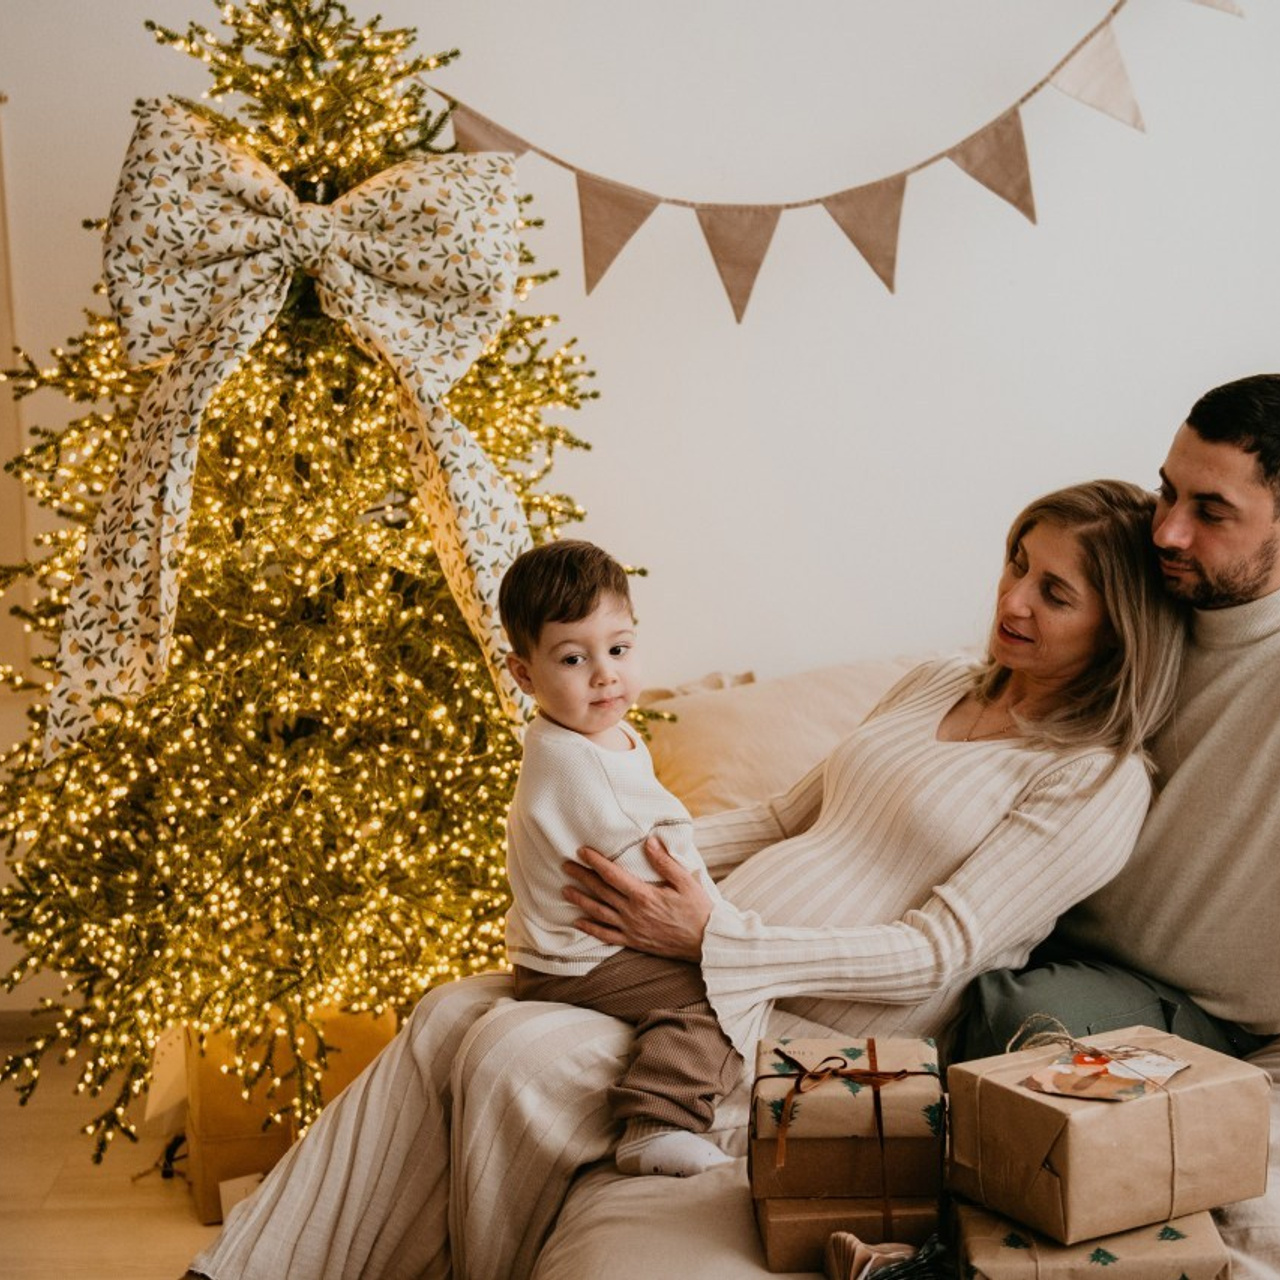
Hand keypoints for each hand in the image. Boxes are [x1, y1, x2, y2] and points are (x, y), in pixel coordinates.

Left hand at [563, 836, 712, 961]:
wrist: (706, 942)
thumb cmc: (698, 909)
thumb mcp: (685, 881)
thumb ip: (665, 862)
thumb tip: (649, 842)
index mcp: (644, 895)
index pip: (612, 875)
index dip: (595, 862)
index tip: (581, 851)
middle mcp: (633, 912)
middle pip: (601, 891)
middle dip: (581, 877)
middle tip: (565, 865)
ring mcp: (631, 928)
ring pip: (599, 913)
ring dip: (580, 901)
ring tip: (565, 891)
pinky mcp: (634, 941)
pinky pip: (607, 936)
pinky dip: (591, 929)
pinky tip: (578, 923)